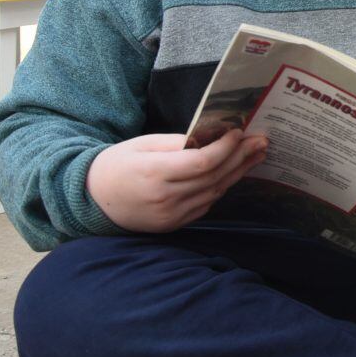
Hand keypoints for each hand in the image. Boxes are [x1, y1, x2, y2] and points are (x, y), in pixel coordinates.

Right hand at [87, 130, 268, 232]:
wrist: (93, 200)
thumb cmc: (117, 165)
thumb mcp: (143, 144)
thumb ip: (178, 142)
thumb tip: (212, 135)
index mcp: (155, 173)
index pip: (203, 162)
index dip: (226, 147)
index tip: (239, 132)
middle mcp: (165, 197)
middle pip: (215, 176)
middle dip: (241, 157)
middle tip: (262, 141)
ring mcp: (171, 215)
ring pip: (215, 191)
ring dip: (238, 172)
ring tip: (255, 155)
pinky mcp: (175, 224)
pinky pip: (206, 204)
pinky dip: (221, 186)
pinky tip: (234, 172)